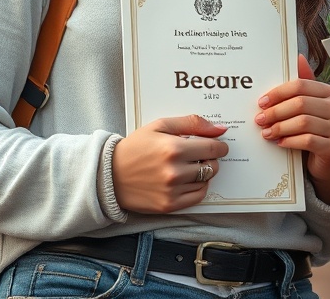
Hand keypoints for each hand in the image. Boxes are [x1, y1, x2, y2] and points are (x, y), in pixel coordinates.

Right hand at [112, 114, 227, 213]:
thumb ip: (192, 123)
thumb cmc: (135, 147)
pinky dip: (198, 187)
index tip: (216, 145)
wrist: (110, 175)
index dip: (219, 146)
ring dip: (203, 173)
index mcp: (173, 148)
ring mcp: (172, 191)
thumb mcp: (160, 125)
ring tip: (187, 167)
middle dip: (209, 159)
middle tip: (197, 155)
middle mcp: (174, 171)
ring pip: (206, 181)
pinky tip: (186, 180)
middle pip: (212, 165)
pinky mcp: (169, 205)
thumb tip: (220, 129)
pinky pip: (198, 196)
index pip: (213, 148)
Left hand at [256, 55, 329, 202]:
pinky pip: (308, 140)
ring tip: (266, 132)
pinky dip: (290, 140)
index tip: (261, 102)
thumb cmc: (311, 129)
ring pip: (303, 122)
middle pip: (301, 103)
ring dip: (280, 127)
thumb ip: (300, 86)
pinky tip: (279, 142)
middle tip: (259, 119)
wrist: (325, 159)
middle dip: (276, 111)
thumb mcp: (305, 106)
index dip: (278, 93)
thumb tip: (297, 57)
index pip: (301, 86)